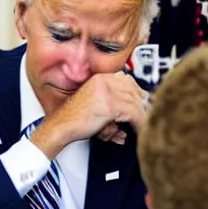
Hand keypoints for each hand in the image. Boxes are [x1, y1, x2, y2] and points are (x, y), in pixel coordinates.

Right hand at [30, 71, 148, 158]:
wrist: (60, 126)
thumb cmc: (74, 118)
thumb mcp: (95, 102)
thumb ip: (113, 99)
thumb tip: (135, 103)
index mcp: (100, 78)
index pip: (127, 79)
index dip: (137, 92)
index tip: (143, 101)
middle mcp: (104, 81)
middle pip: (134, 91)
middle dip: (142, 105)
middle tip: (146, 116)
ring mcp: (107, 92)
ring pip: (136, 104)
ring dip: (141, 117)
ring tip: (142, 127)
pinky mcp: (110, 105)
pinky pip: (133, 114)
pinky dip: (138, 124)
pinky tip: (137, 130)